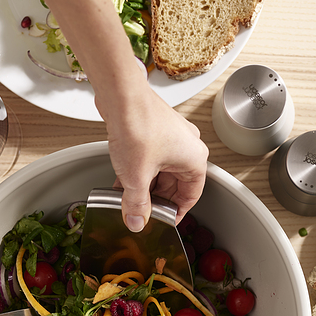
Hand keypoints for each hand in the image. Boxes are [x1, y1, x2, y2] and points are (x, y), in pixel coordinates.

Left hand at [99, 86, 208, 231]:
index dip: (175, 213)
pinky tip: (122, 179)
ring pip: (161, 171)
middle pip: (174, 184)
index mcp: (194, 159)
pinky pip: (151, 158)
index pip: (191, 196)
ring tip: (127, 197)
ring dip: (144, 186)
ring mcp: (172, 136)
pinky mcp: (156, 129)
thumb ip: (137, 204)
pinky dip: (139, 170)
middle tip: (140, 212)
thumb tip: (137, 221)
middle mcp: (187, 147)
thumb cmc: (138, 124)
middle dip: (154, 200)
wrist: (121, 94)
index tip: (163, 221)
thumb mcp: (136, 177)